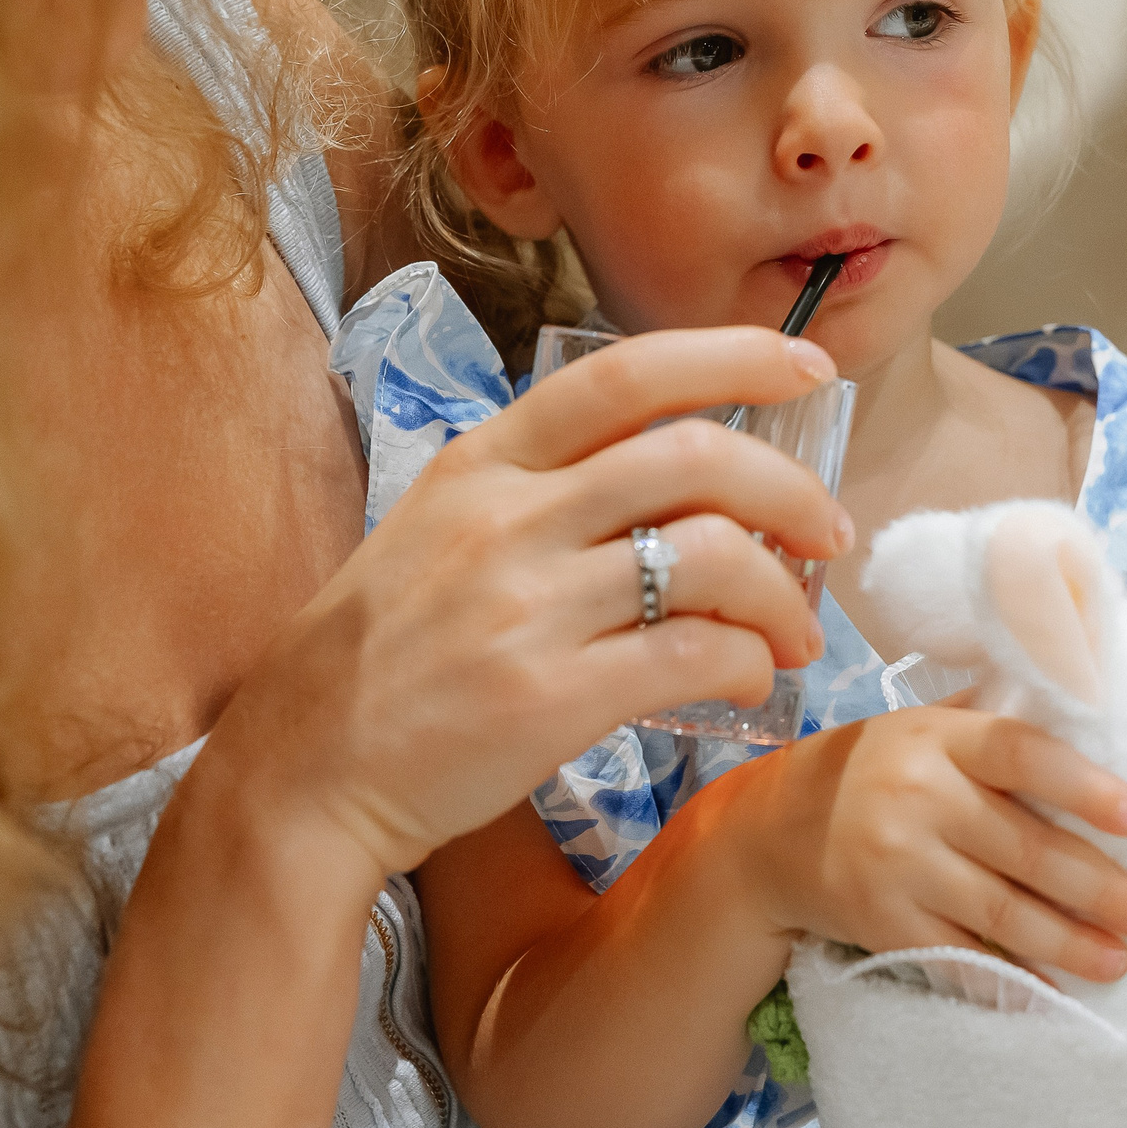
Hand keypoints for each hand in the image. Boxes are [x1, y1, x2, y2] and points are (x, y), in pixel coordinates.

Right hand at [201, 327, 853, 877]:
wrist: (299, 771)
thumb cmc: (378, 657)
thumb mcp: (437, 532)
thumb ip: (538, 494)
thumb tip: (669, 481)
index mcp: (482, 462)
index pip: (624, 374)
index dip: (729, 356)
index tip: (803, 368)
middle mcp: (506, 517)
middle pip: (692, 456)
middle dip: (788, 489)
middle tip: (827, 530)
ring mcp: (526, 606)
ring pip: (707, 556)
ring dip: (780, 591)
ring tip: (795, 628)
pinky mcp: (547, 697)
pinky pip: (689, 654)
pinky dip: (744, 660)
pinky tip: (749, 678)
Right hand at [709, 706, 1126, 982]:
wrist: (770, 832)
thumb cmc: (871, 770)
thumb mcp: (921, 726)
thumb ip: (991, 720)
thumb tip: (1086, 700)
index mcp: (936, 737)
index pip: (1019, 753)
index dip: (1081, 785)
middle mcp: (916, 797)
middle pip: (1023, 847)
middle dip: (1095, 886)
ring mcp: (896, 865)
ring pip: (999, 912)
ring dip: (1067, 942)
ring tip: (1115, 958)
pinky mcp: (882, 922)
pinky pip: (959, 956)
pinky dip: (1007, 978)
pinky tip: (1048, 990)